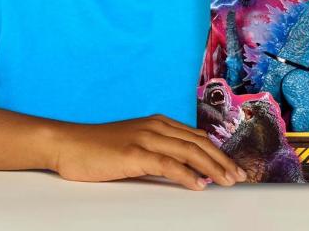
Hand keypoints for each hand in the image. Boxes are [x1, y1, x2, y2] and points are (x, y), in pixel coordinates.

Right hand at [50, 113, 246, 190]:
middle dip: (222, 160)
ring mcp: (145, 138)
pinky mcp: (134, 153)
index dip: (217, 152)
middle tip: (239, 176)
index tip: (233, 167)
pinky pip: (167, 163)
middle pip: (198, 143)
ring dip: (212, 167)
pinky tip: (199, 185)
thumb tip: (186, 162)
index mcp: (158, 123)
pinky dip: (186, 174)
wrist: (69, 144)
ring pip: (188, 151)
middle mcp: (156, 126)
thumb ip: (159, 149)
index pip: (196, 137)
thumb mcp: (135, 144)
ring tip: (227, 181)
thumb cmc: (99, 148)